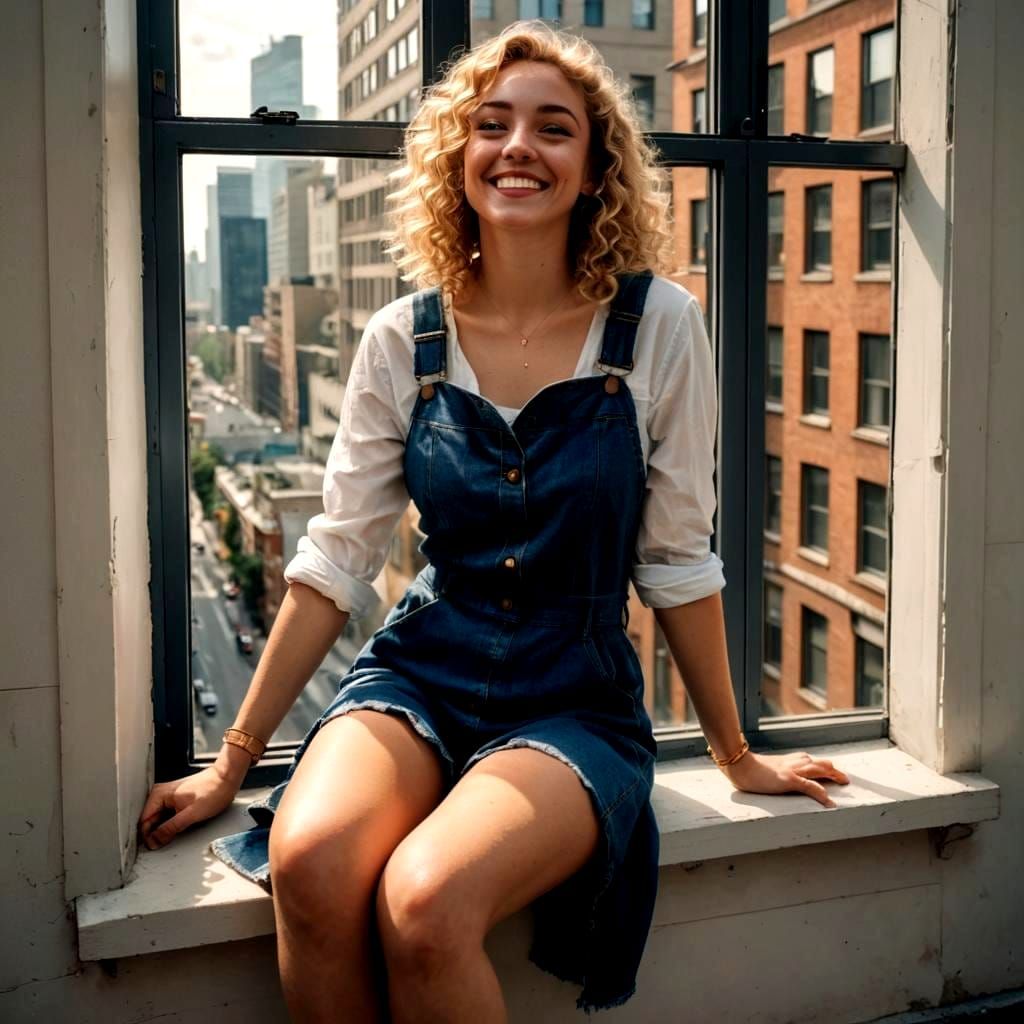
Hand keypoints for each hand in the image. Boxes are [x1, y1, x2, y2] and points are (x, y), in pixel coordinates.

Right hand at [138, 760, 243, 849]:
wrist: (227, 778)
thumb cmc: (213, 791)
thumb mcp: (190, 814)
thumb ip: (170, 829)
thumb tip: (153, 842)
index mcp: (158, 795)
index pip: (142, 822)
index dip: (146, 837)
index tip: (154, 847)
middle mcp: (160, 794)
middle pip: (149, 821)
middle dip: (154, 834)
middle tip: (164, 844)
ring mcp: (167, 797)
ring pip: (158, 820)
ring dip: (162, 830)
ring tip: (172, 836)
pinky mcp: (175, 800)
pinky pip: (167, 816)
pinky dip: (170, 825)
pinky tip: (177, 829)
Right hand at [719, 749, 849, 807]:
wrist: (738, 765)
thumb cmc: (747, 767)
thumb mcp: (764, 768)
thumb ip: (773, 769)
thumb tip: (775, 775)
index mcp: (787, 760)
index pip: (810, 761)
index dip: (822, 766)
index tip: (831, 770)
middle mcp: (793, 763)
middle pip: (819, 763)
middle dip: (833, 770)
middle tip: (844, 779)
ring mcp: (792, 770)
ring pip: (818, 770)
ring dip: (833, 776)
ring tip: (844, 782)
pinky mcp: (788, 780)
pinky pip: (809, 786)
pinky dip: (820, 792)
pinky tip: (829, 800)